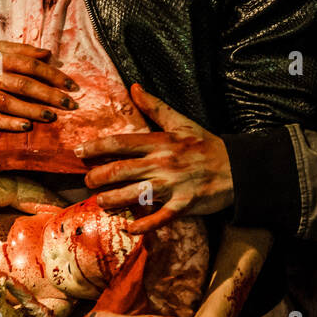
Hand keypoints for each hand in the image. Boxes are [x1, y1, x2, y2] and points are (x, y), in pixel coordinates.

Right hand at [0, 42, 77, 130]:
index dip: (53, 75)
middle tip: (70, 104)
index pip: (31, 66)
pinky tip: (27, 126)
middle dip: (50, 95)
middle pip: (24, 85)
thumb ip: (21, 50)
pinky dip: (10, 123)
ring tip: (53, 116)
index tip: (72, 85)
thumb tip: (48, 53)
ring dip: (33, 110)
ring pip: (10, 103)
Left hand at [77, 83, 232, 233]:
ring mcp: (173, 186)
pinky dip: (143, 225)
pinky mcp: (184, 205)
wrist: (237, 168)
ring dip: (112, 200)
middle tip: (88, 181)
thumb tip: (134, 87)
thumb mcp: (181, 122)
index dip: (96, 147)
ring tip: (101, 201)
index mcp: (161, 142)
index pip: (121, 143)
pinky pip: (159, 218)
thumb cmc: (206, 144)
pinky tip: (129, 228)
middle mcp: (163, 163)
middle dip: (98, 177)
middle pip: (120, 171)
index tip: (79, 152)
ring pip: (133, 195)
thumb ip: (155, 106)